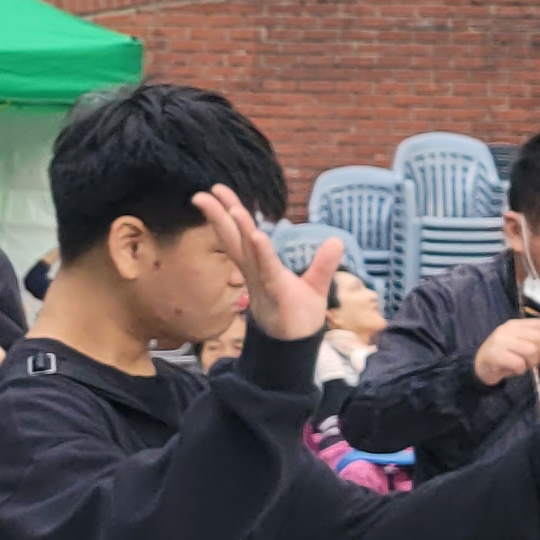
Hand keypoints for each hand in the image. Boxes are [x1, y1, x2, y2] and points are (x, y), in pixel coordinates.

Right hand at [196, 187, 334, 341]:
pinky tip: (256, 235)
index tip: (215, 191)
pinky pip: (267, 269)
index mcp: (259, 267)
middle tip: (202, 193)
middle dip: (219, 216)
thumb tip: (336, 241)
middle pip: (234, 240)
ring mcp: (264, 282)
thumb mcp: (314, 285)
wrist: (299, 348)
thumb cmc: (299, 316)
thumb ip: (323, 264)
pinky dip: (262, 253)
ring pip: (248, 253)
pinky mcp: (277, 293)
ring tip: (232, 208)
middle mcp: (256, 272)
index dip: (228, 213)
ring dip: (240, 230)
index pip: (240, 236)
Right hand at [472, 314, 539, 387]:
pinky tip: (514, 370)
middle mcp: (508, 329)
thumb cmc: (505, 356)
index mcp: (517, 324)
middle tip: (536, 361)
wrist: (480, 366)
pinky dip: (520, 370)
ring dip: (531, 363)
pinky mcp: (495, 354)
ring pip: (530, 350)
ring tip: (524, 365)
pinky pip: (518, 363)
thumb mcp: (522, 344)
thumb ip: (538, 341)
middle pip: (538, 338)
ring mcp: (500, 341)